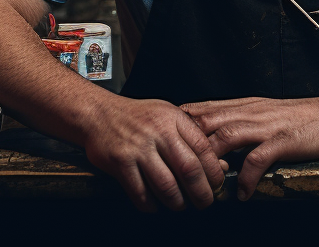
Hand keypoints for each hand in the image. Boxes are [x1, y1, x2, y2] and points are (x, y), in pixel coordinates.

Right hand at [82, 94, 225, 211]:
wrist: (99, 113)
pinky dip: (151, 206)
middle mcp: (158, 131)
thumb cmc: (138, 117)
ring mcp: (138, 147)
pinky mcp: (121, 162)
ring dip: (177, 202)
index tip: (217, 184)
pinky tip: (155, 205)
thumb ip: (191, 137)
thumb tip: (219, 165)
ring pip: (166, 185)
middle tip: (205, 203)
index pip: (203, 147)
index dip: (213, 171)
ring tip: (180, 205)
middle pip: (189, 169)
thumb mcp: (167, 116)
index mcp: (173, 118)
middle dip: (201, 193)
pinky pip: (141, 193)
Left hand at [183, 96, 318, 200]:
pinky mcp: (282, 141)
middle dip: (188, 143)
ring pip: (227, 136)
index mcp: (243, 105)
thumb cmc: (296, 117)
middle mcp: (249, 112)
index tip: (162, 140)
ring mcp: (265, 126)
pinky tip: (241, 193)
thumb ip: (237, 120)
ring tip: (203, 184)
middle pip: (208, 120)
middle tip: (173, 168)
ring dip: (212, 161)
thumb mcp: (261, 112)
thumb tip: (210, 135)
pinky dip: (246, 177)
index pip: (203, 109)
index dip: (180, 124)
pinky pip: (258, 159)